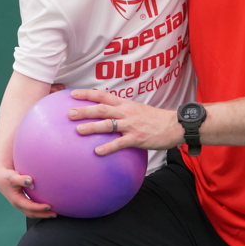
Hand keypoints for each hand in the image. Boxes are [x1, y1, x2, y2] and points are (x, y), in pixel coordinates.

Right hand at [0, 160, 56, 217]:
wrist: (0, 179)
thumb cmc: (7, 177)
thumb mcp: (13, 177)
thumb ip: (21, 179)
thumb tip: (30, 180)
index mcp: (16, 200)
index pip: (29, 207)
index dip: (39, 208)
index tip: (49, 206)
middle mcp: (18, 205)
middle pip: (32, 214)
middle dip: (43, 215)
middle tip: (55, 214)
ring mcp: (21, 205)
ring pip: (32, 213)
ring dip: (43, 214)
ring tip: (54, 214)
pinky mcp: (23, 202)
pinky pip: (32, 209)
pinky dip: (40, 210)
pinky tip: (48, 208)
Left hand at [68, 89, 184, 153]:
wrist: (175, 125)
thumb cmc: (156, 119)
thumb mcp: (138, 110)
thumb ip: (123, 111)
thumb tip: (108, 114)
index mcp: (126, 104)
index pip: (104, 95)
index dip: (88, 94)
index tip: (73, 94)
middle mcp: (126, 112)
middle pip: (102, 109)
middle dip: (85, 110)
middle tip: (69, 113)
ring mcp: (131, 125)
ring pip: (108, 124)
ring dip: (92, 127)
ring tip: (78, 130)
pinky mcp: (137, 138)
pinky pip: (120, 143)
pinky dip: (108, 147)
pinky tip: (97, 152)